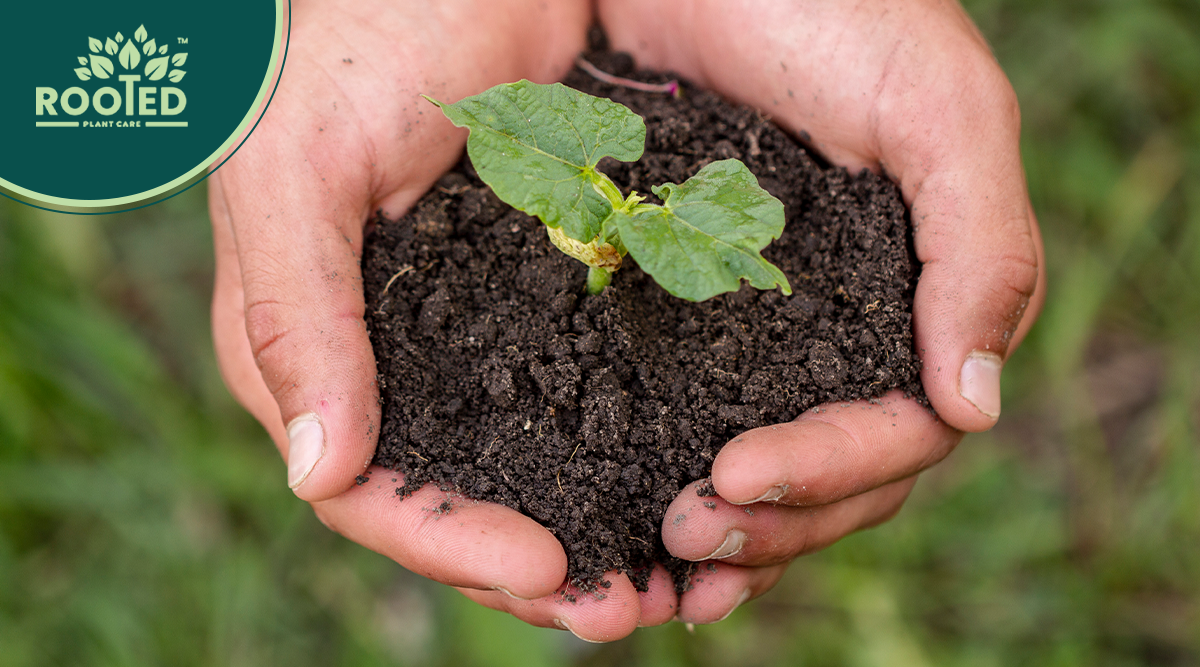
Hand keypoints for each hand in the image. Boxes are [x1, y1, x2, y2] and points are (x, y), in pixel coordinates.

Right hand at [209, 0, 675, 641]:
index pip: (369, 492)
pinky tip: (677, 483)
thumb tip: (318, 474)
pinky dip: (617, 455)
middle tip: (629, 607)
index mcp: (309, 350)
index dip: (454, 547)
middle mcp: (383, 364)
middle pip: (452, 504)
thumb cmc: (351, 41)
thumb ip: (297, 315)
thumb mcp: (301, 168)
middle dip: (534, 568)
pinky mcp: (529, 303)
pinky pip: (570, 400)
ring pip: (518, 468)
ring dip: (588, 529)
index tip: (551, 572)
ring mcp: (461, 339)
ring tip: (667, 577)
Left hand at [599, 0, 1046, 622]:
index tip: (733, 476)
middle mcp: (846, 328)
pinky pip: (683, 411)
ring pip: (765, 464)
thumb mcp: (937, 112)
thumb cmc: (838, 7)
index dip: (828, 471)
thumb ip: (980, 250)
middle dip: (768, 523)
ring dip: (723, 529)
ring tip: (656, 556)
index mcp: (919, 299)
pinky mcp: (684, 304)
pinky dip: (663, 470)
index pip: (901, 431)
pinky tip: (624, 508)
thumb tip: (972, 410)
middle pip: (834, 475)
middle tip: (682, 537)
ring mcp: (763, 326)